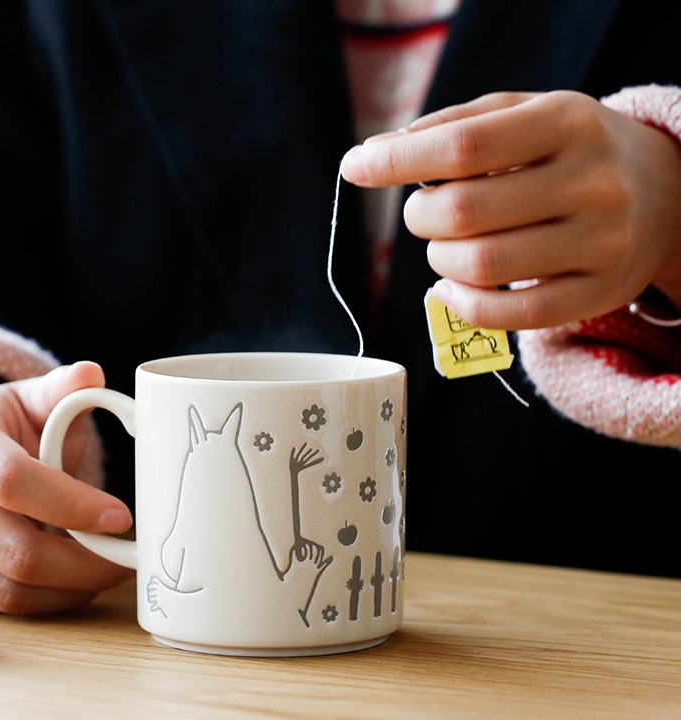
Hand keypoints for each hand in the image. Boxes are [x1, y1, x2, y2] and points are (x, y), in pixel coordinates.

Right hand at [0, 362, 133, 613]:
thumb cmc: (7, 431)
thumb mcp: (34, 402)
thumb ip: (64, 390)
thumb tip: (92, 374)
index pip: (13, 480)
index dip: (73, 505)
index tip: (121, 518)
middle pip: (13, 550)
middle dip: (84, 564)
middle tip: (124, 562)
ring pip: (3, 590)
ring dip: (67, 590)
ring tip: (102, 573)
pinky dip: (38, 604)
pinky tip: (65, 584)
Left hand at [340, 91, 680, 328]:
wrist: (662, 192)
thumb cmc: (566, 151)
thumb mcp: (522, 115)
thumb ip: (451, 127)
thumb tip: (371, 155)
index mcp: (567, 122)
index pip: (464, 146)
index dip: (397, 161)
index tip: (356, 166)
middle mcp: (592, 182)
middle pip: (465, 213)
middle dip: (420, 216)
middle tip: (423, 212)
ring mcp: (601, 243)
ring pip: (482, 267)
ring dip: (439, 260)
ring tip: (447, 245)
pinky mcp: (597, 294)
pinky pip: (509, 316)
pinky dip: (462, 303)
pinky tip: (454, 285)